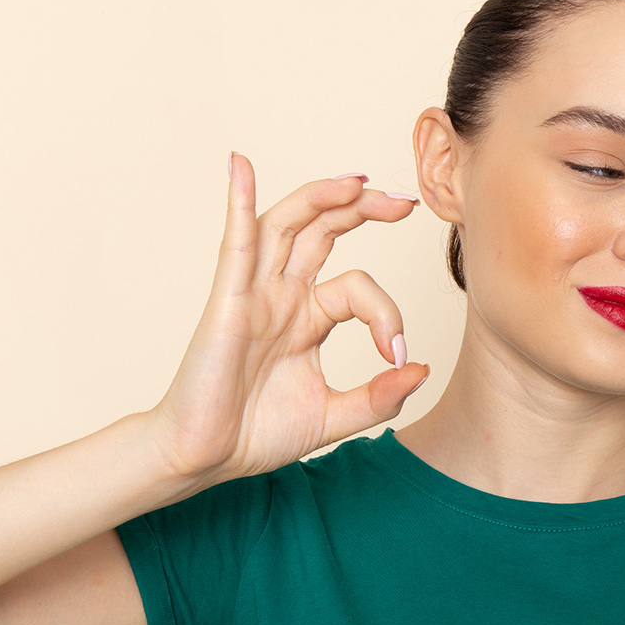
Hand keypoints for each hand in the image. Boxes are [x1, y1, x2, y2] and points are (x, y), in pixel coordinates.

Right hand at [146, 153, 429, 494]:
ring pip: (287, 226)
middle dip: (364, 210)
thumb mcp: (336, 417)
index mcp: (308, 317)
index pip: (359, 287)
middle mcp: (282, 296)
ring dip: (320, 197)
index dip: (387, 313)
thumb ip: (380, 397)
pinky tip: (241, 165)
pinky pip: (235, 242)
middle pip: (324, 231)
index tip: (396, 354)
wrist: (205, 460)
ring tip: (357, 181)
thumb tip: (419, 370)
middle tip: (405, 203)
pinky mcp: (227, 302)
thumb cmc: (259, 434)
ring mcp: (254, 294)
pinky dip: (238, 200)